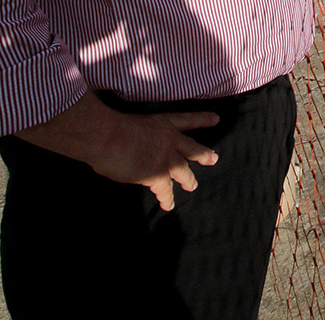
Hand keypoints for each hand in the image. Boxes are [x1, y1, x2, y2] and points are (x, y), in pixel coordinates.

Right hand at [15, 92, 219, 210]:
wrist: (107, 136)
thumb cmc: (110, 123)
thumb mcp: (130, 118)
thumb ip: (135, 128)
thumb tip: (123, 134)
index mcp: (163, 122)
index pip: (187, 119)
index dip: (202, 119)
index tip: (216, 119)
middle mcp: (170, 140)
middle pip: (192, 148)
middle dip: (203, 154)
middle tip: (214, 158)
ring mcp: (166, 158)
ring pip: (183, 171)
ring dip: (188, 179)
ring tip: (192, 186)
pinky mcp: (157, 176)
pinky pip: (165, 190)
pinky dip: (166, 198)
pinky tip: (168, 205)